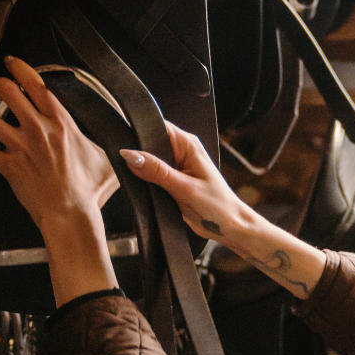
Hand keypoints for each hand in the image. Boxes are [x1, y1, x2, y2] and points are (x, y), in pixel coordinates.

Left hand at [0, 57, 118, 238]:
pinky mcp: (8, 165)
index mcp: (61, 123)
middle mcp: (38, 129)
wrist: (70, 213)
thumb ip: (104, 146)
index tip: (12, 64)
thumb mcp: (106, 160)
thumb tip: (122, 148)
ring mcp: (21, 146)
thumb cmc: (88, 191)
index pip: (37, 84)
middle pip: (7, 90)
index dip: (20, 68)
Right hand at [120, 123, 259, 251]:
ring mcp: (176, 166)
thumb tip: (131, 155)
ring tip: (144, 183)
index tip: (125, 147)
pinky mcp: (172, 180)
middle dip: (139, 155)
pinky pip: (152, 175)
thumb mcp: (185, 188)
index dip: (139, 134)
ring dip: (142, 171)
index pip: (157, 127)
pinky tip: (146, 189)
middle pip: (149, 143)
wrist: (229, 227)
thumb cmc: (218, 206)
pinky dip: (146, 182)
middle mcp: (182, 151)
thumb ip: (157, 171)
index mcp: (188, 144)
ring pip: (148, 161)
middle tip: (134, 172)